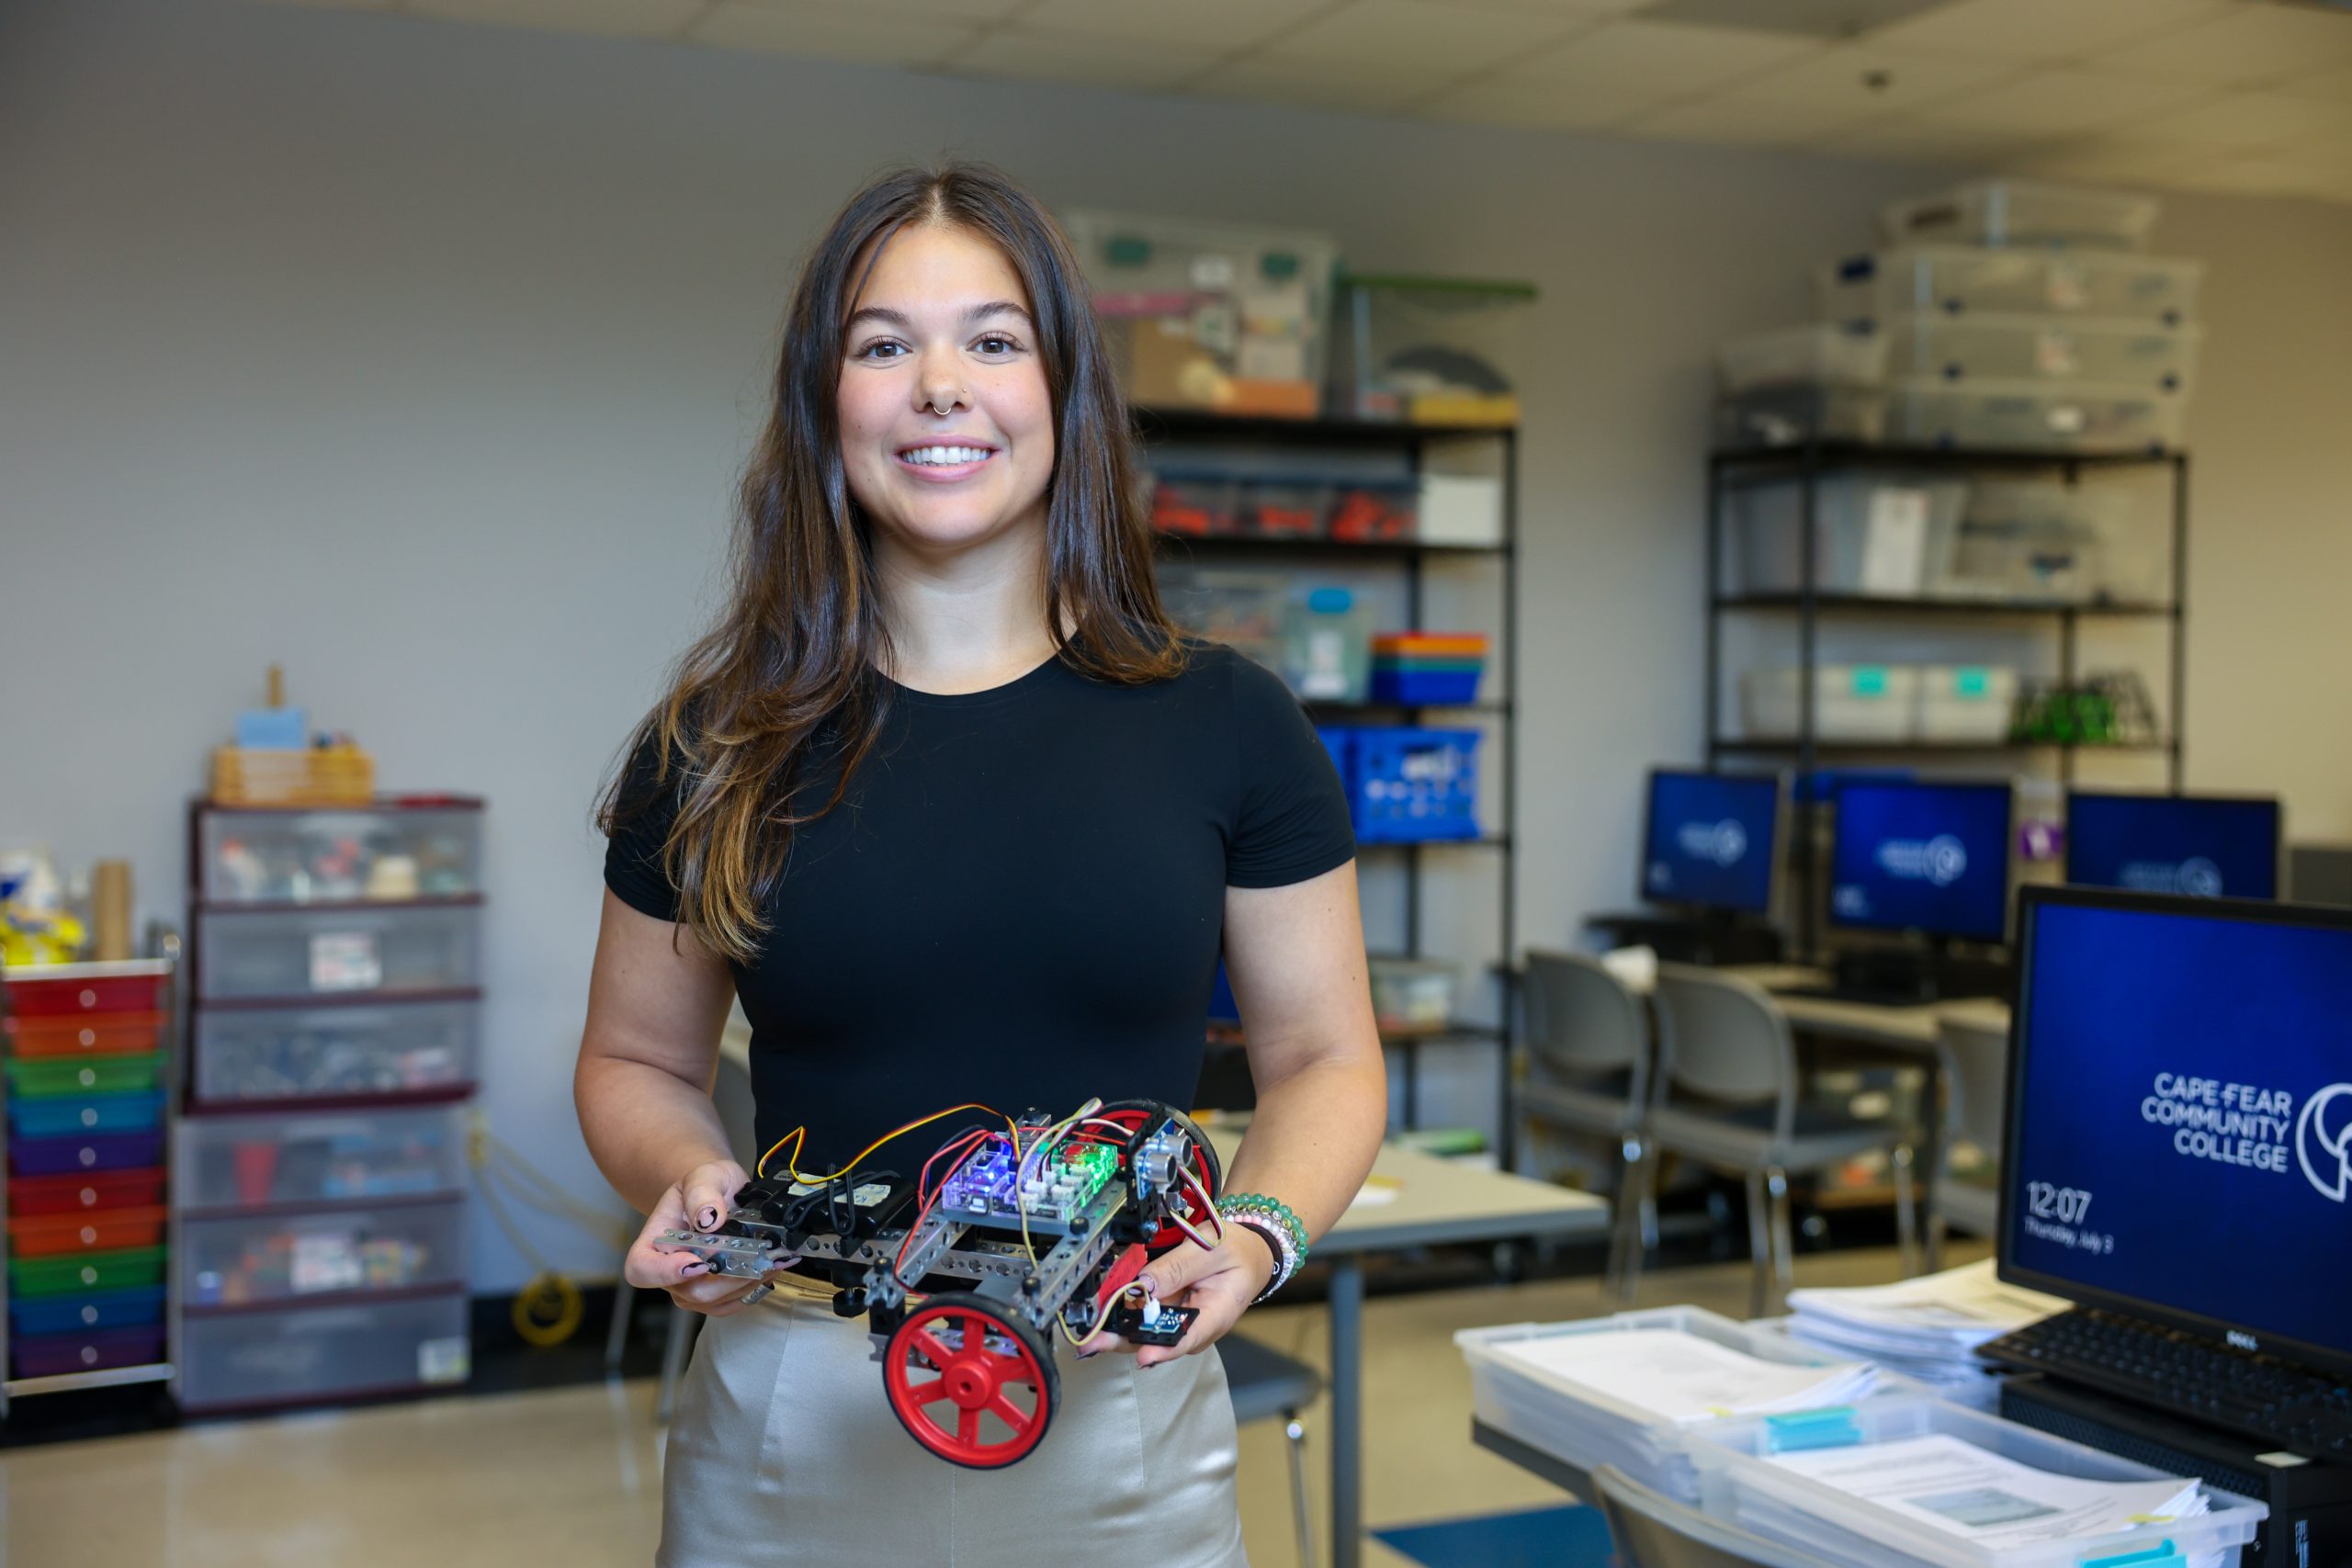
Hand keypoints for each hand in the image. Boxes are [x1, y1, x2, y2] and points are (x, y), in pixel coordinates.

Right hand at [625, 1158, 790, 1317]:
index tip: (699, 1262)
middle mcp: (668, 1272)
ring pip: (715, 1301)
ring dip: (747, 1283)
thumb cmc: (704, 1185)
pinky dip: (754, 1288)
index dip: (666, 1273)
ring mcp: (691, 1287)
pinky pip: (731, 1303)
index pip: (642, 1269)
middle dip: (727, 1279)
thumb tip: (709, 1219)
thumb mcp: (702, 1177)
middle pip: (689, 1292)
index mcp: (653, 1242)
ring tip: (773, 1260)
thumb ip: (702, 1194)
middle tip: (758, 1259)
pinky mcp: (715, 1295)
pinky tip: (771, 1269)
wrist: (718, 1192)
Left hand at [1081, 1224, 1277, 1367]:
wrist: (1247, 1254)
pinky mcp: (1167, 1314)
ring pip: (1144, 1332)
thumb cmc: (1236, 1253)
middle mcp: (1194, 1327)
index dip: (1163, 1348)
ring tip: (1090, 1332)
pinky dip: (1121, 1316)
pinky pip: (1142, 1318)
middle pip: (1157, 1340)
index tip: (1143, 1353)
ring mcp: (1179, 1322)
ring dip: (1116, 1331)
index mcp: (1216, 1314)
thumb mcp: (1211, 1249)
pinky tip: (1101, 1316)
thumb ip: (1177, 1266)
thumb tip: (1144, 1285)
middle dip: (1124, 1340)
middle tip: (1094, 1340)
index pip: (1188, 1338)